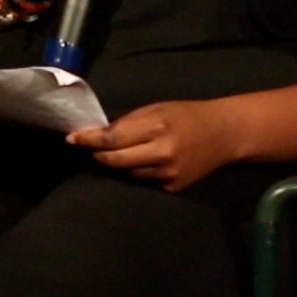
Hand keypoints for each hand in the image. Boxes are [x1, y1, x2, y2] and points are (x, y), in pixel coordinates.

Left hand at [66, 99, 240, 191]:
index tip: (72, 138)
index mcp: (157, 127)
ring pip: (127, 173)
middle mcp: (161, 152)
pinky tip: (144, 162)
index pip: (112, 138)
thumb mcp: (157, 108)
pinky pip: (143, 181)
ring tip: (120, 152)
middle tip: (89, 148)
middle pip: (114, 161)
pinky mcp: (172, 187)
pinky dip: (137, 172)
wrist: (224, 134)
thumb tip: (99, 134)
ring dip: (117, 164)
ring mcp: (167, 173)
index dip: (89, 139)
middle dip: (98, 155)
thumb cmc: (187, 115)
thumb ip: (129, 122)